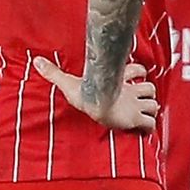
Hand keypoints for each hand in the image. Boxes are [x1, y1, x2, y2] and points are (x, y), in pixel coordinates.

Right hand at [34, 58, 157, 132]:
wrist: (96, 104)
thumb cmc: (84, 93)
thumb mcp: (68, 82)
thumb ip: (54, 73)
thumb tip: (37, 60)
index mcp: (119, 81)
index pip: (138, 70)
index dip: (139, 72)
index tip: (136, 76)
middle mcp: (131, 92)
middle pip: (150, 88)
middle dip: (148, 94)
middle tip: (141, 99)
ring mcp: (135, 106)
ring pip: (153, 104)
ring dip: (150, 108)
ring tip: (143, 112)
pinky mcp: (136, 119)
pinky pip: (150, 123)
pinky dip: (150, 126)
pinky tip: (145, 129)